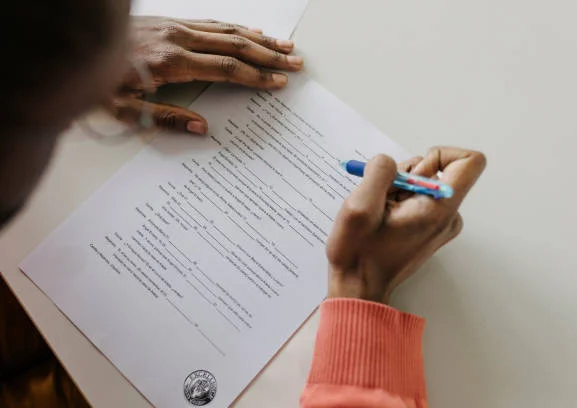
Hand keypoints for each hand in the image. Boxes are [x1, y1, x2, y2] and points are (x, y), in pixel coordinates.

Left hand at [109, 17, 303, 134]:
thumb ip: (167, 119)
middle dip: (269, 55)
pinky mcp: (171, 21)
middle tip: (295, 63)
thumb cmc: (99, 82)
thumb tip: (203, 129)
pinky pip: (213, 22)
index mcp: (170, 62)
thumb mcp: (126, 110)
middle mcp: (177, 38)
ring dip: (260, 39)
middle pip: (235, 45)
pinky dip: (238, 27)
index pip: (225, 68)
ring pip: (228, 30)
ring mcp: (175, 26)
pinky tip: (253, 32)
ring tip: (286, 47)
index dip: (255, 75)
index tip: (278, 81)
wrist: (74, 45)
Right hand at [327, 147, 485, 303]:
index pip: (470, 161)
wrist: (357, 286)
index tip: (411, 172)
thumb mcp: (360, 206)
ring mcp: (440, 223)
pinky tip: (382, 218)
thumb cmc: (358, 253)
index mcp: (439, 210)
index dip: (439, 154)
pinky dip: (397, 199)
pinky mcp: (429, 228)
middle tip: (382, 200)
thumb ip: (379, 172)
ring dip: (396, 188)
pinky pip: (417, 196)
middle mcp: (448, 216)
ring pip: (423, 182)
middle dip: (404, 175)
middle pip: (438, 169)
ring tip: (378, 212)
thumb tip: (388, 162)